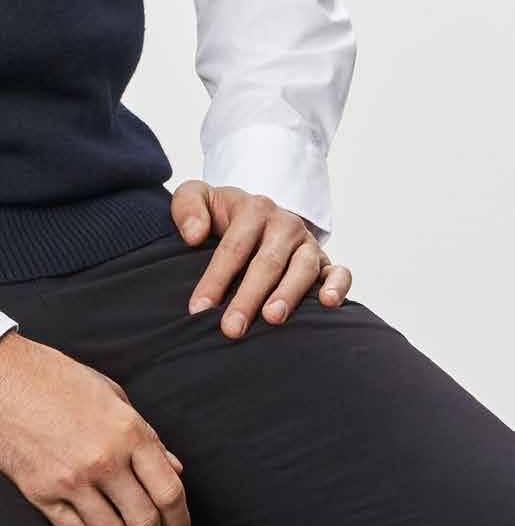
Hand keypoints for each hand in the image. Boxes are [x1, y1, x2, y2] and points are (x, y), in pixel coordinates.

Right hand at [0, 329, 189, 525]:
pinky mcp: (40, 493)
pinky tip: (88, 521)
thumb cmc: (52, 376)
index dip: (181, 520)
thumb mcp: (109, 393)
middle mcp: (103, 458)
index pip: (169, 492)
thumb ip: (145, 433)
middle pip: (144, 521)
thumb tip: (174, 468)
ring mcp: (70, 479)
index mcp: (127, 429)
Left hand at [170, 180, 352, 338]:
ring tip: (273, 318)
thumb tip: (194, 235)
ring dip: (289, 294)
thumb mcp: (196, 198)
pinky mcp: (326, 261)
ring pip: (303, 268)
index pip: (233, 247)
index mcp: (253, 209)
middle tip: (231, 328)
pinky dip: (337, 285)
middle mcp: (284, 224)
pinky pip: (339, 271)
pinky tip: (326, 303)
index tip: (199, 309)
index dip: (215, 279)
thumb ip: (187, 206)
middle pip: (267, 262)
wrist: (253, 214)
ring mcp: (307, 243)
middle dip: (248, 297)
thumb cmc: (219, 214)